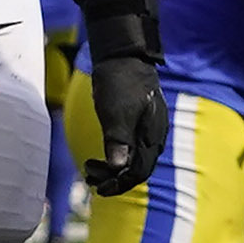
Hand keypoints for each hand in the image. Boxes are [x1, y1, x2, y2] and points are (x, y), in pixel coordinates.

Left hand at [82, 51, 165, 194]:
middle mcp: (155, 136)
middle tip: (89, 177)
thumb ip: (118, 139)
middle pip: (138, 170)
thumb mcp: (115, 110)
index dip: (118, 184)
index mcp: (151, 135)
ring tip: (91, 167)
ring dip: (114, 169)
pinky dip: (117, 156)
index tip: (97, 187)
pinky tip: (103, 154)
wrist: (125, 55)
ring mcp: (150, 129)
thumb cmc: (120, 80)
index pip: (138, 172)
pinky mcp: (142, 123)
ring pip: (135, 160)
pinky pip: (133, 148)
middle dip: (114, 178)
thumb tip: (118, 167)